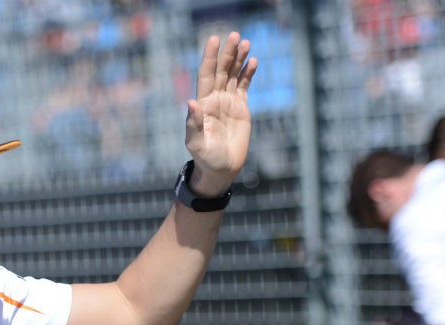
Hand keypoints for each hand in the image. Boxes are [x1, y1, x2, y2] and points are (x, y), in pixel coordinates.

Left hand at [184, 32, 256, 196]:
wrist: (221, 169)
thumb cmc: (206, 158)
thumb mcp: (197, 143)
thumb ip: (193, 123)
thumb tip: (191, 102)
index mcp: (203, 104)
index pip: (206, 75)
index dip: (209, 57)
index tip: (214, 40)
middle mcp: (215, 100)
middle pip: (221, 70)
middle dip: (227, 53)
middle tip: (235, 35)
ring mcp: (228, 103)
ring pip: (233, 75)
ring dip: (239, 59)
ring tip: (246, 42)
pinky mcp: (241, 109)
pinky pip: (244, 86)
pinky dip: (248, 74)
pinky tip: (253, 61)